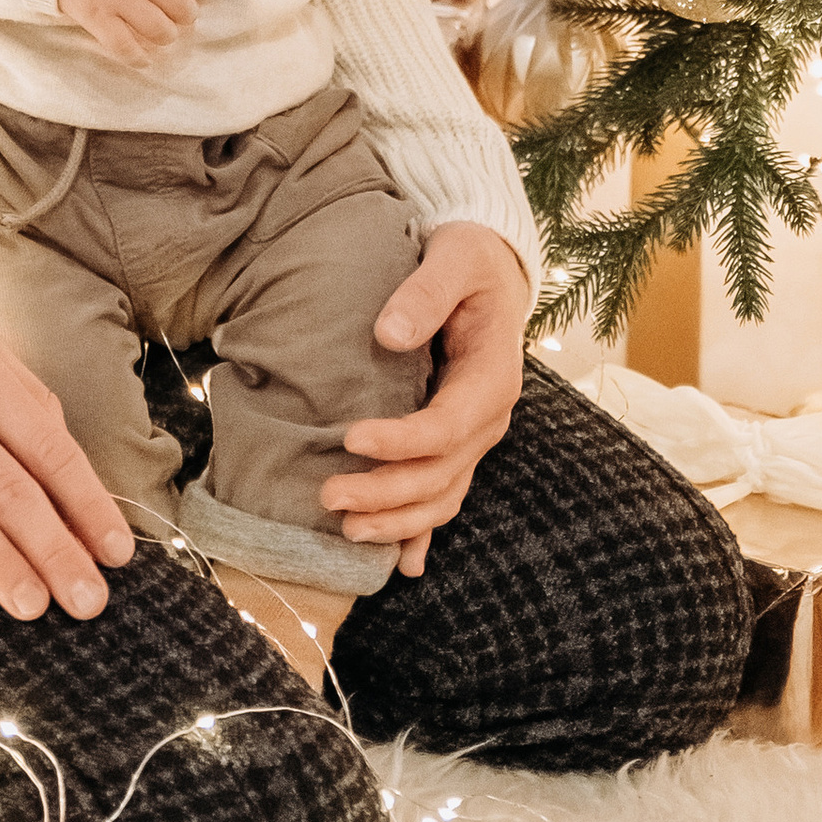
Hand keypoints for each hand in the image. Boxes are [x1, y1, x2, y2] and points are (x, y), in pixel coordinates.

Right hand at [55, 0, 203, 65]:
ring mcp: (119, 1)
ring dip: (165, 35)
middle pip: (182, 8)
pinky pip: (125, 47)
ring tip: (160, 31)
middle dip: (184, 14)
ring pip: (160, 31)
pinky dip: (137, 58)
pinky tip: (143, 58)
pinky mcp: (97, 18)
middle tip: (175, 11)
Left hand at [319, 221, 529, 577]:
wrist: (489, 270)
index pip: (447, 426)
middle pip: (442, 475)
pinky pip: (444, 495)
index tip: (351, 439)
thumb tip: (388, 334)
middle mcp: (488, 417)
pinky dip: (423, 532)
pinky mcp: (457, 442)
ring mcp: (475, 436)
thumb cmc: (468, 259)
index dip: (401, 442)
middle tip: (329, 496)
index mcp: (492, 377)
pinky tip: (403, 563)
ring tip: (347, 529)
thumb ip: (425, 292)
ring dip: (398, 521)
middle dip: (387, 494)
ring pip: (443, 497)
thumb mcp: (454, 257)